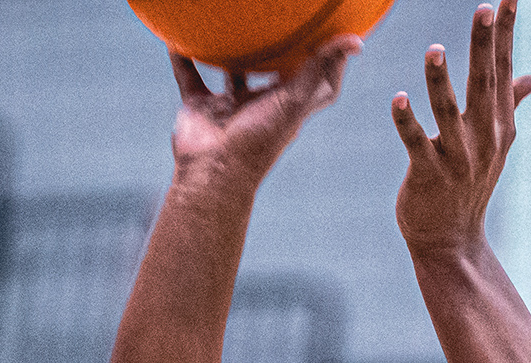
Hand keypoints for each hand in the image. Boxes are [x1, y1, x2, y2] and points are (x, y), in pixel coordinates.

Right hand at [170, 35, 362, 190]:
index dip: (326, 61)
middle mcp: (259, 105)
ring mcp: (229, 107)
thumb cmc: (258, 141)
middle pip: (272, 74)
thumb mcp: (294, 101)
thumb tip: (355, 41)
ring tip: (227, 22)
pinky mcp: (199, 108)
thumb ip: (319, 69)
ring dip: (226, 52)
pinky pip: (189, 77)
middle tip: (280, 22)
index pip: (313, 81)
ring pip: (230, 73)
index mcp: (286, 107)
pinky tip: (175, 37)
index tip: (333, 34)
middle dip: (277, 52)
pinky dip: (182, 59)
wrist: (214, 173)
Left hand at [392, 0, 530, 252]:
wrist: (451, 239)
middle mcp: (483, 137)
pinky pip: (417, 144)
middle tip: (483, 9)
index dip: (505, 34)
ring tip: (434, 50)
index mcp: (497, 123)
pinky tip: (397, 98)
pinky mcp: (429, 175)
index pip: (503, 70)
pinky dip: (407, 122)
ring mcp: (458, 158)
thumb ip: (510, 104)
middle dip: (484, 46)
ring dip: (440, 82)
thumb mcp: (495, 143)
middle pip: (483, 84)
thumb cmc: (468, 184)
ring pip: (448, 113)